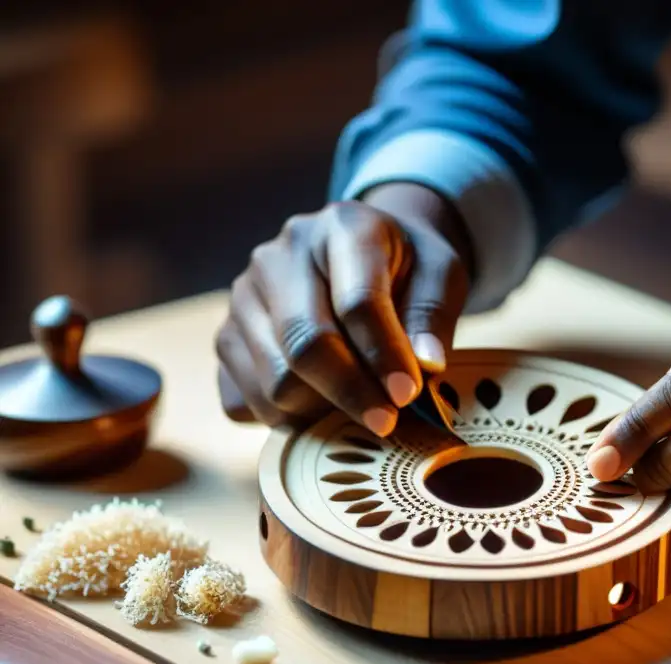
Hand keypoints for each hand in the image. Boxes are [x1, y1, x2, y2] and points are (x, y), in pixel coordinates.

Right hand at [215, 184, 470, 433]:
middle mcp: (278, 257)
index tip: (407, 395)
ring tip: (358, 411)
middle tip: (387, 423)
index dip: (384, 356)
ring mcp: (243, 297)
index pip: (358, 302)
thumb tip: (424, 367)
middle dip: (351, 394)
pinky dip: (284, 419)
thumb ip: (432, 317)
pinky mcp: (225, 337)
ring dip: (320, 412)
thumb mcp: (440, 275)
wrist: (360, 254)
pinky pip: (243, 399)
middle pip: (305, 345)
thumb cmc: (406, 267)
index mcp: (341, 228)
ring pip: (274, 381)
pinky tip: (321, 406)